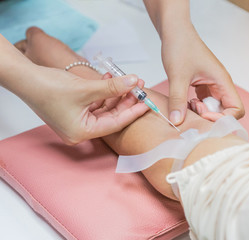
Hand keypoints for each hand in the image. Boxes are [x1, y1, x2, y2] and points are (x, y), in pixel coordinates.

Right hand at [11, 27, 148, 143]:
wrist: (25, 78)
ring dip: (116, 93)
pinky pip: (95, 103)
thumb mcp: (87, 88)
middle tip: (139, 86)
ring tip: (128, 80)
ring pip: (104, 108)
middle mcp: (80, 130)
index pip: (116, 123)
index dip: (133, 111)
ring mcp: (77, 121)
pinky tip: (110, 79)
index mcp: (82, 133)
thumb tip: (134, 82)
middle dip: (126, 99)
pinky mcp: (74, 111)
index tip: (146, 102)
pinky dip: (103, 92)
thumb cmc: (49, 88)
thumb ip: (113, 87)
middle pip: (111, 116)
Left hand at [161, 26, 243, 124]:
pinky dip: (197, 107)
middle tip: (194, 109)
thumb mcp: (178, 76)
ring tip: (188, 105)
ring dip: (203, 112)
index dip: (222, 117)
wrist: (174, 31)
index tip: (203, 113)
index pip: (236, 109)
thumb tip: (177, 121)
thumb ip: (178, 100)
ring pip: (215, 108)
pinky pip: (205, 102)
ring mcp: (212, 85)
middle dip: (211, 116)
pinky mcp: (203, 85)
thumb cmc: (180, 47)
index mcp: (222, 81)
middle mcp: (220, 84)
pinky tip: (186, 102)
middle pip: (226, 111)